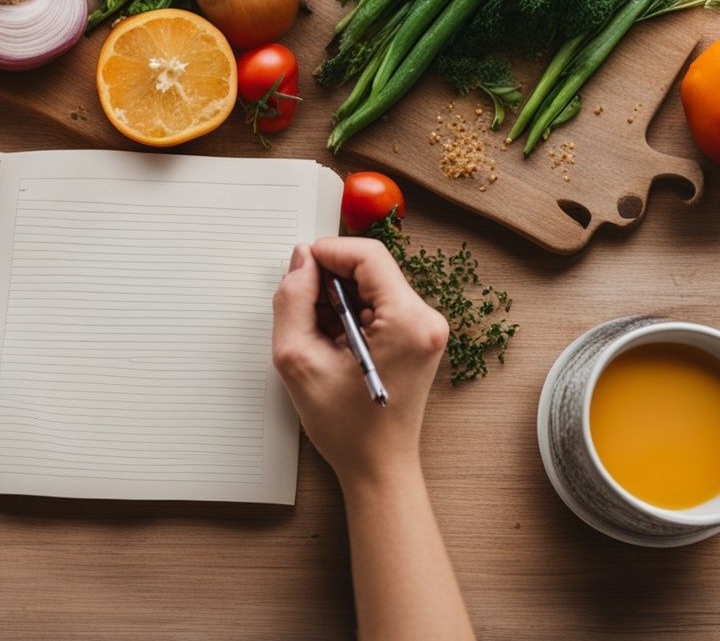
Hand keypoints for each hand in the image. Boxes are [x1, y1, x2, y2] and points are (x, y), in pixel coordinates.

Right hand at [271, 238, 448, 488]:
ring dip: (337, 300)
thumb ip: (292, 301)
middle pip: (370, 268)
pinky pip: (378, 305)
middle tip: (303, 312)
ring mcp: (425, 329)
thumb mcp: (298, 359)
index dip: (328, 252)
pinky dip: (350, 315)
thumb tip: (300, 262)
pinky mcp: (416, 338)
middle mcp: (426, 320)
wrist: (378, 468)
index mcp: (408, 322)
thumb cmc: (348, 428)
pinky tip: (332, 345)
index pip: (368, 256)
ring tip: (318, 338)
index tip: (300, 267)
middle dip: (329, 281)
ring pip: (371, 286)